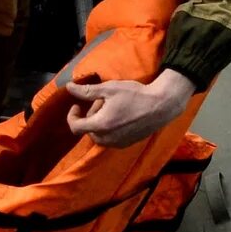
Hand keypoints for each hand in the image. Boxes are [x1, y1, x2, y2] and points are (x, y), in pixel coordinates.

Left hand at [65, 69, 195, 146]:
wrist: (161, 106)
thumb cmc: (135, 95)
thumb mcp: (109, 89)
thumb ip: (87, 91)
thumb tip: (69, 87)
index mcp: (101, 125)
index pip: (76, 127)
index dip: (72, 116)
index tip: (76, 105)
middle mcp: (107, 138)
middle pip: (88, 130)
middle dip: (91, 115)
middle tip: (102, 100)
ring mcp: (118, 143)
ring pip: (99, 135)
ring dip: (99, 122)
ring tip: (112, 107)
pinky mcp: (127, 144)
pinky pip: (110, 139)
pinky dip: (109, 128)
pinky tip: (120, 115)